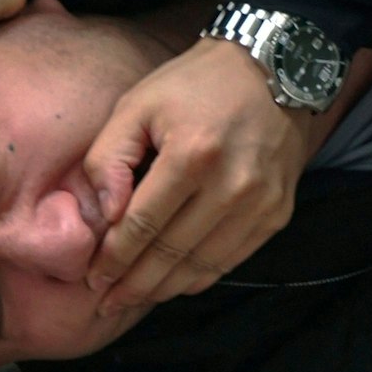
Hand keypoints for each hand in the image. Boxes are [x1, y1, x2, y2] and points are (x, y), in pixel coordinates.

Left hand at [83, 38, 319, 315]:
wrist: (274, 68)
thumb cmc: (196, 83)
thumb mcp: (139, 103)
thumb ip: (109, 157)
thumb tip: (104, 215)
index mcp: (193, 155)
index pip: (142, 225)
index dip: (114, 257)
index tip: (93, 278)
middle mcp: (232, 185)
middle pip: (171, 253)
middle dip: (134, 284)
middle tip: (107, 303)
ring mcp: (261, 204)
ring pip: (203, 265)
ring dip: (164, 289)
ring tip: (135, 298)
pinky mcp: (278, 213)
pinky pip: (231, 259)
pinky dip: (199, 277)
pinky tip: (174, 282)